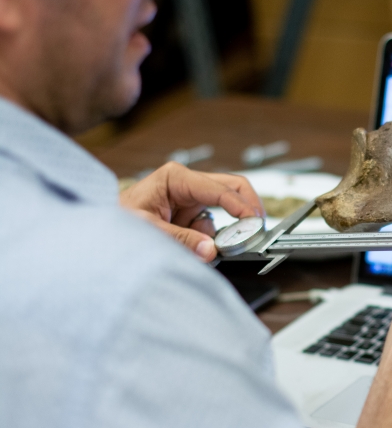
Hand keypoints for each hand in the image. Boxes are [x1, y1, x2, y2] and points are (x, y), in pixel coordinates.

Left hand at [120, 162, 264, 261]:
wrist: (100, 233)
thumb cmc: (116, 220)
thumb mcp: (148, 230)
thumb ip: (180, 239)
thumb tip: (209, 249)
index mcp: (176, 178)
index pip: (219, 189)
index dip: (241, 206)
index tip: (254, 223)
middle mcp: (187, 185)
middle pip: (232, 188)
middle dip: (246, 208)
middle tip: (257, 227)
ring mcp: (191, 200)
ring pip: (225, 212)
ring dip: (223, 233)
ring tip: (208, 249)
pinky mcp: (191, 216)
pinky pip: (213, 228)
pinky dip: (212, 241)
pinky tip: (198, 249)